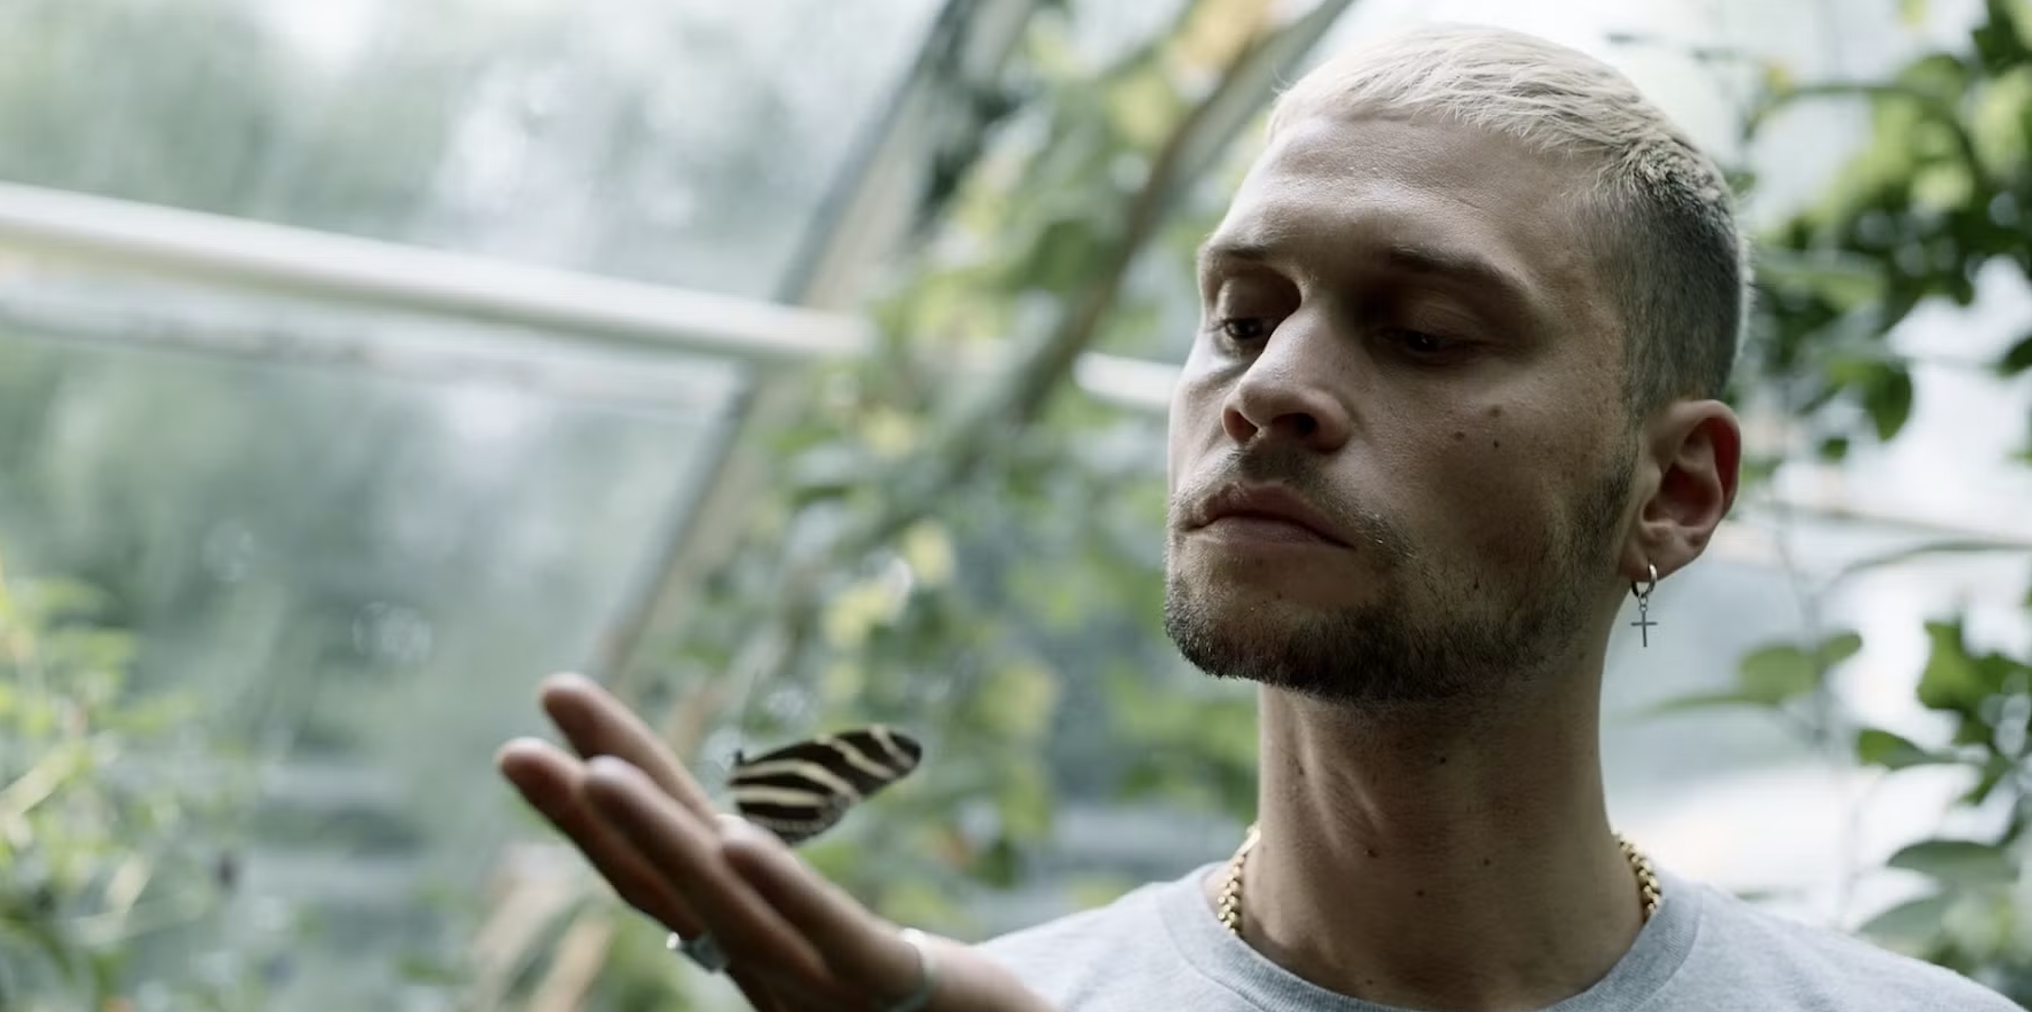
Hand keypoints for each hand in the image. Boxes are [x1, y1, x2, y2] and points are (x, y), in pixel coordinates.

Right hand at [495, 673, 1054, 1011]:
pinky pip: (829, 935)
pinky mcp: (888, 988)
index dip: (592, 813)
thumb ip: (781, 909)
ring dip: (656, 839)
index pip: (660, 872)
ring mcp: (824, 989)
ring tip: (596, 771)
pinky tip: (730, 836)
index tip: (535, 739)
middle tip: (514, 742)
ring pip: (726, 909)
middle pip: (668, 881)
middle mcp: (770, 973)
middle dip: (591, 811)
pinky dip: (776, 888)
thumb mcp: (840, 956)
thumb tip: (719, 840)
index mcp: (756, 952)